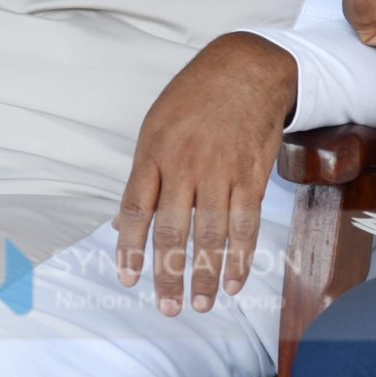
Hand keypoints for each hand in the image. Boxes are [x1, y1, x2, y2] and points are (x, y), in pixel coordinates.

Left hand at [113, 34, 295, 316]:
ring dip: (206, 275)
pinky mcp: (252, 176)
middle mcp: (186, 165)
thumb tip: (122, 224)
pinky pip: (247, 224)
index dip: (130, 249)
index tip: (128, 280)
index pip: (136, 209)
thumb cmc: (195, 98)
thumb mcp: (156, 126)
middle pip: (174, 230)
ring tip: (200, 304)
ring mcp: (221, 171)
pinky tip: (236, 281)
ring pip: (212, 234)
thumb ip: (143, 176)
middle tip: (168, 308)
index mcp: (154, 153)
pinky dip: (242, 257)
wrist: (247, 68)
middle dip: (169, 274)